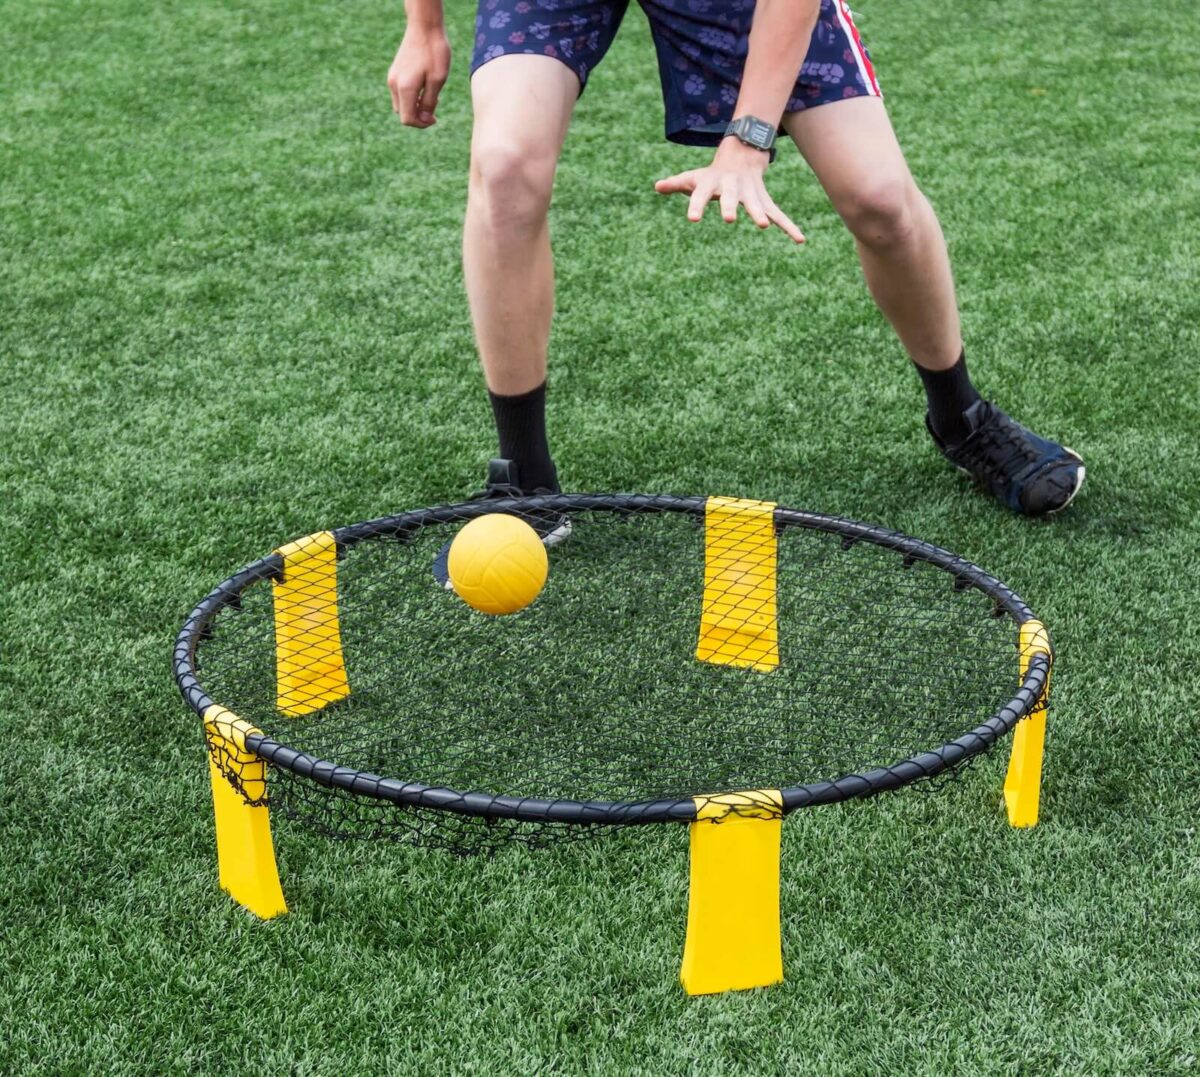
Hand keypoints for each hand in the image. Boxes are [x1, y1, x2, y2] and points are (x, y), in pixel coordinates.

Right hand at [387, 28, 450, 127]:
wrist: (424, 27)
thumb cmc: (434, 53)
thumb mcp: (438, 80)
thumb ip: (430, 102)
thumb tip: (425, 119)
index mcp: (405, 88)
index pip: (408, 119)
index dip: (422, 124)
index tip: (435, 119)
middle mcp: (394, 84)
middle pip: (403, 113)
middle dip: (419, 115)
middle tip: (435, 104)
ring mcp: (392, 77)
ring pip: (401, 104)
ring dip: (415, 106)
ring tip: (431, 94)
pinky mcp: (394, 72)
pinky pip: (400, 93)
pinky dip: (411, 96)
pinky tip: (424, 86)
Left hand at [654, 138, 804, 242]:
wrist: (742, 155)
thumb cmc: (711, 174)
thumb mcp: (693, 177)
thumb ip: (676, 184)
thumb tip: (657, 186)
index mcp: (712, 184)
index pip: (701, 195)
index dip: (696, 206)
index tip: (693, 219)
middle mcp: (732, 188)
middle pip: (730, 198)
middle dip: (730, 207)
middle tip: (729, 218)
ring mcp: (750, 194)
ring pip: (755, 204)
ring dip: (759, 214)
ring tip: (762, 225)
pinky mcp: (764, 201)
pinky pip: (778, 215)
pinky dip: (789, 226)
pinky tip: (800, 239)